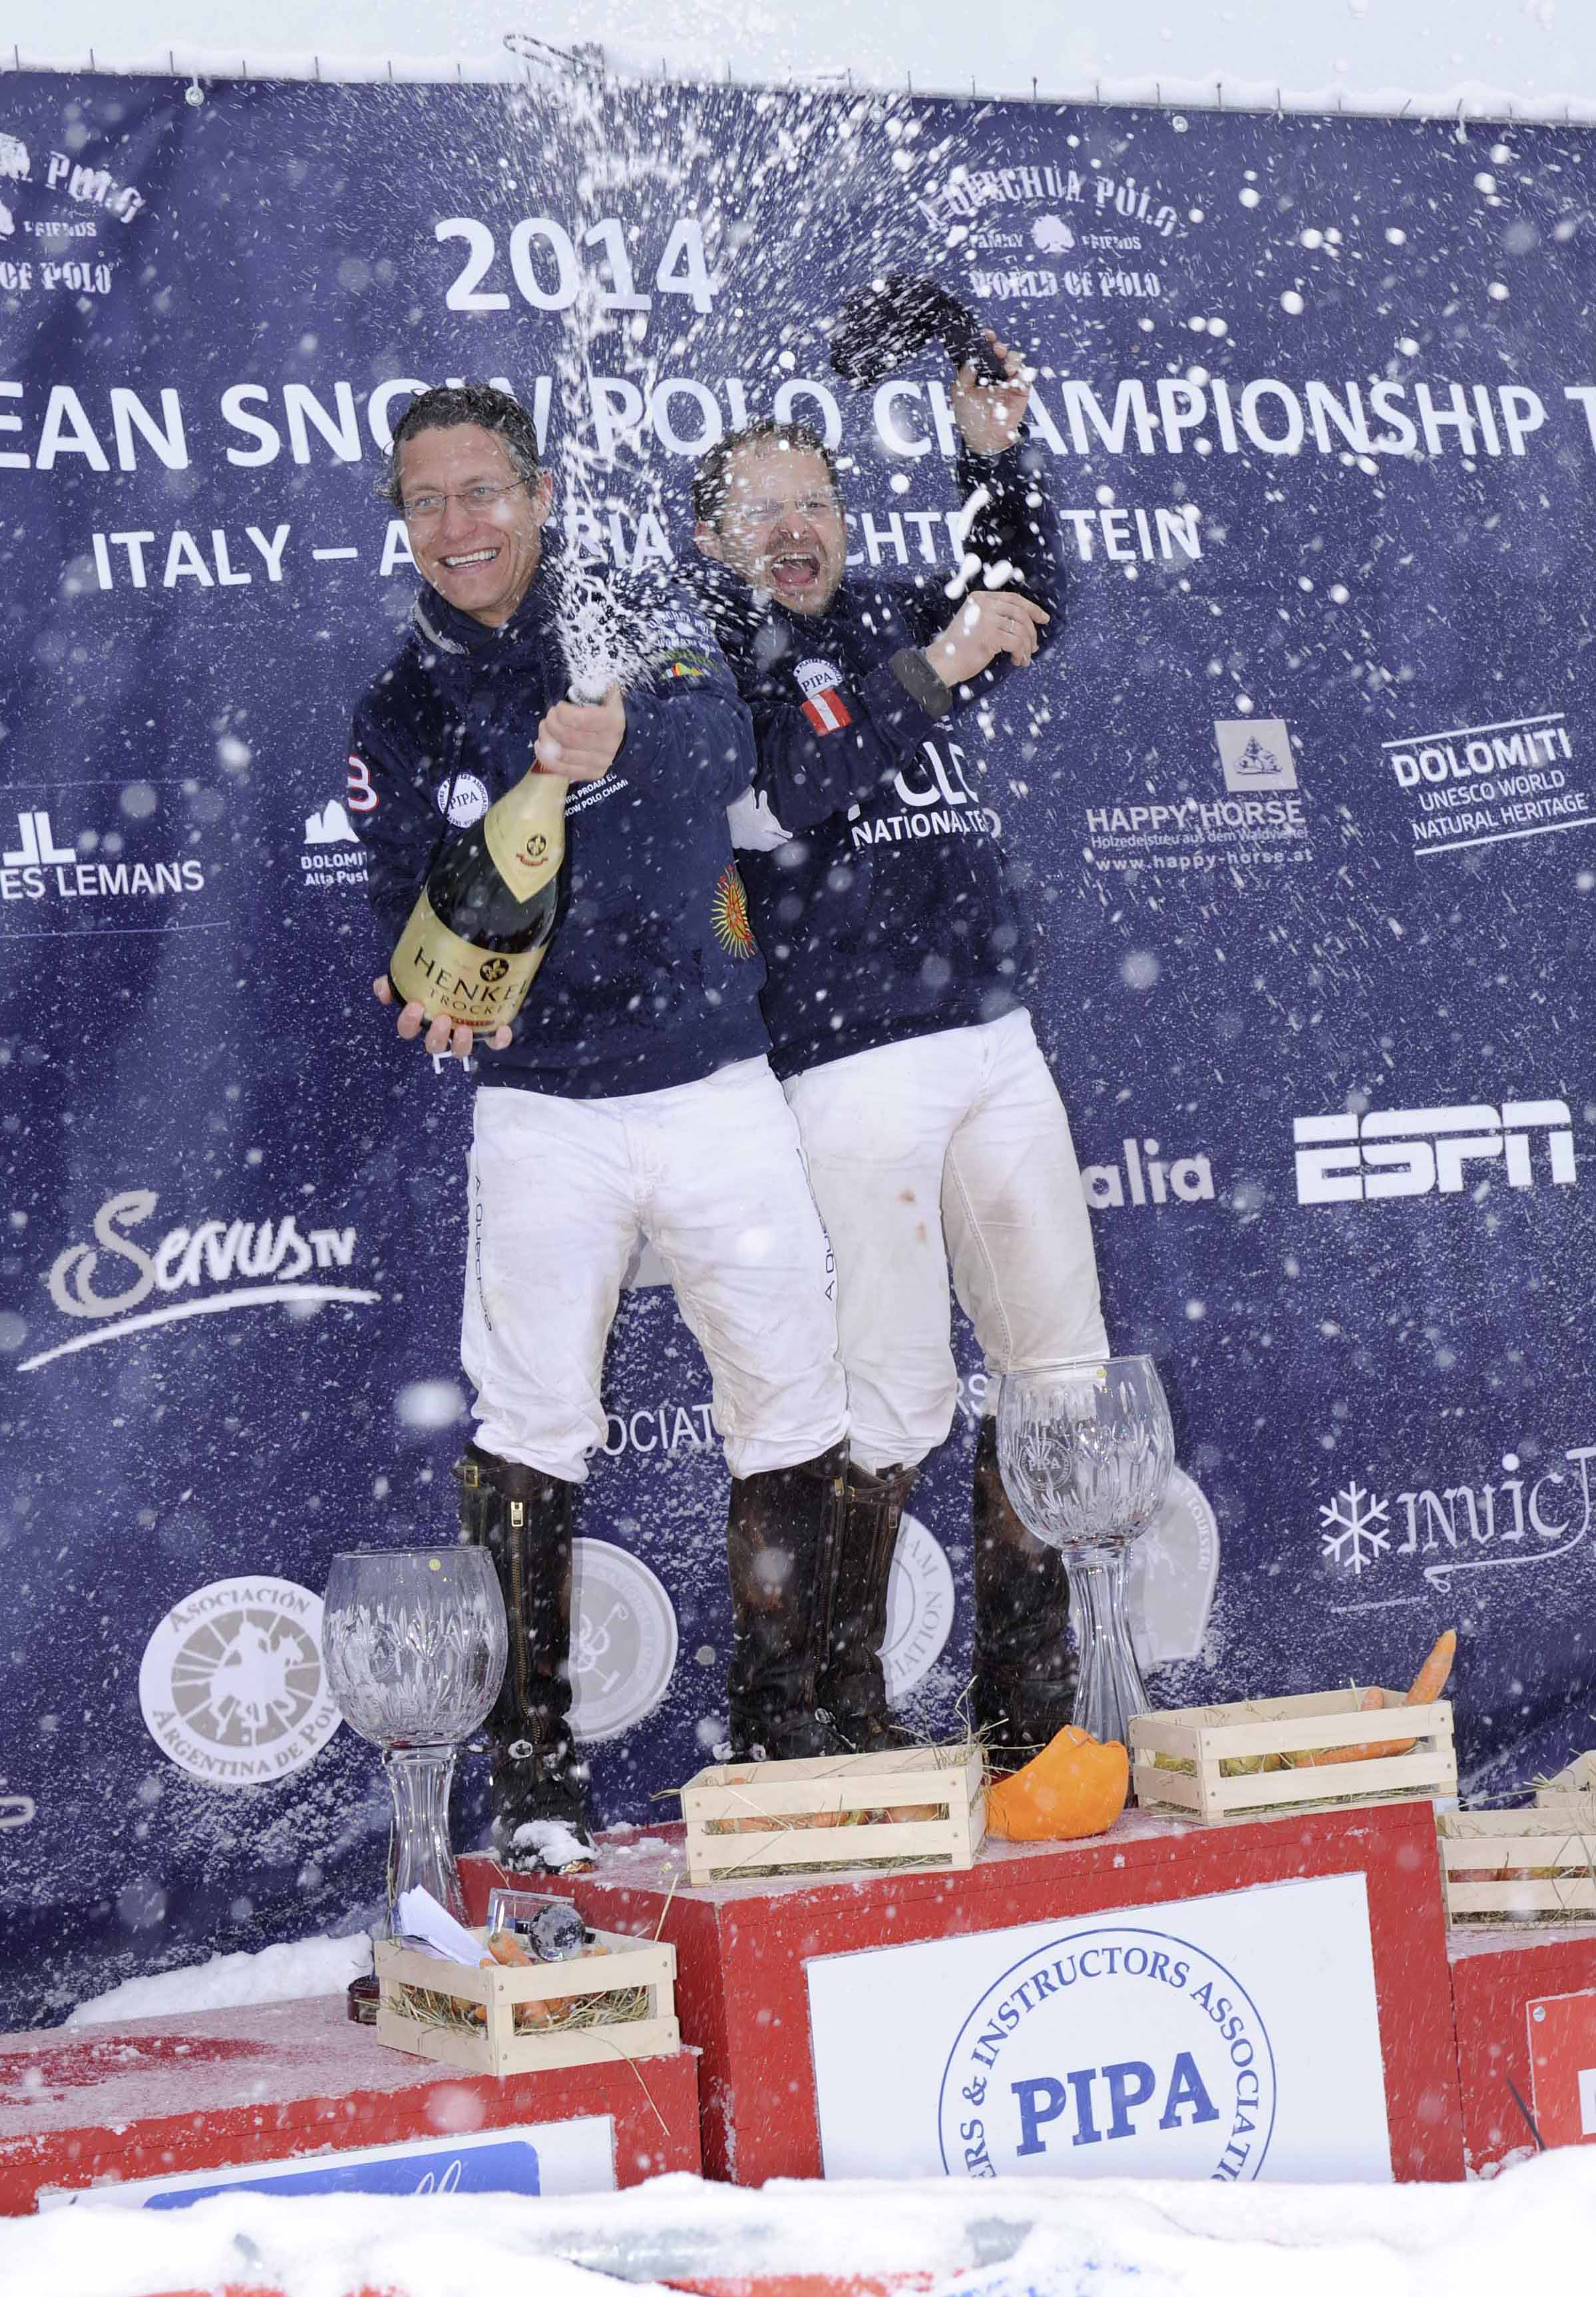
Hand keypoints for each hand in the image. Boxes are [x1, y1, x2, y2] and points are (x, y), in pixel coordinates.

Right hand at [373, 974, 509, 1060]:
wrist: (472, 963)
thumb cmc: (438, 974)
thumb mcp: (415, 971)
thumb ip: (398, 977)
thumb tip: (381, 987)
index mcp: (422, 1018)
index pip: (408, 1030)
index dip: (409, 1023)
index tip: (415, 1006)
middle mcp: (442, 1030)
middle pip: (434, 1045)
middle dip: (436, 1036)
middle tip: (442, 1019)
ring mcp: (465, 1033)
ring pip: (460, 1050)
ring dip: (461, 1044)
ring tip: (465, 1028)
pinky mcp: (488, 1030)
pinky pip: (493, 1042)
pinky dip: (498, 1039)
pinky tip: (501, 1029)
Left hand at [534, 685, 625, 778]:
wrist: (625, 735)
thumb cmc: (607, 710)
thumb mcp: (607, 693)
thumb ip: (597, 684)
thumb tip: (584, 672)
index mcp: (613, 720)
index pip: (581, 720)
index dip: (562, 713)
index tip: (559, 706)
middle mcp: (609, 744)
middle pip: (568, 737)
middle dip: (551, 724)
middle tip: (549, 716)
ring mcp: (602, 761)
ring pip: (563, 754)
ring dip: (547, 739)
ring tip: (545, 728)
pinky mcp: (593, 773)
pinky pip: (563, 769)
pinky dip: (546, 757)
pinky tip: (541, 745)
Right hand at [925, 591, 1050, 687]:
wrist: (942, 662)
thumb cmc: (959, 647)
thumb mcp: (975, 622)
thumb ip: (994, 616)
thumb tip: (1025, 624)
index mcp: (980, 598)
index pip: (1013, 599)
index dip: (1032, 608)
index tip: (1043, 618)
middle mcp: (984, 605)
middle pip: (1020, 613)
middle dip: (1032, 630)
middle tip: (1034, 646)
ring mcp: (987, 619)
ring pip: (1021, 629)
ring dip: (1027, 646)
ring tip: (1024, 657)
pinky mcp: (990, 635)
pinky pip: (1016, 643)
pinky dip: (1021, 654)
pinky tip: (1017, 661)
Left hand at [950, 330, 1031, 454]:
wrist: (985, 439)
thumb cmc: (971, 419)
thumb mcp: (960, 394)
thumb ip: (963, 375)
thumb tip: (970, 361)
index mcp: (980, 373)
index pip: (984, 352)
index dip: (986, 342)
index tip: (986, 336)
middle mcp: (994, 375)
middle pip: (1001, 352)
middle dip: (999, 347)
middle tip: (997, 349)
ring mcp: (1008, 382)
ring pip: (1014, 360)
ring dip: (1011, 358)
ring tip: (1005, 366)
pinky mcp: (1021, 391)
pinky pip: (1026, 376)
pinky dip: (1023, 371)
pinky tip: (1014, 373)